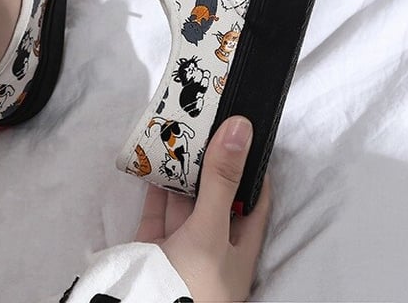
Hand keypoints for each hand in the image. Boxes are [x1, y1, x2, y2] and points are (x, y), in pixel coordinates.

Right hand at [134, 116, 270, 301]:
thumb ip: (222, 180)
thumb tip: (241, 128)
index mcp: (239, 251)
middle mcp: (213, 249)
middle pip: (217, 199)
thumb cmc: (192, 282)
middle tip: (207, 126)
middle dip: (212, 165)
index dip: (253, 170)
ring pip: (185, 204)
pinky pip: (156, 212)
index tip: (245, 134)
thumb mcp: (211, 228)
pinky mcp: (151, 249)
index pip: (255, 203)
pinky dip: (155, 188)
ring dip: (182, 173)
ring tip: (180, 136)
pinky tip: (154, 162)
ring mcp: (181, 249)